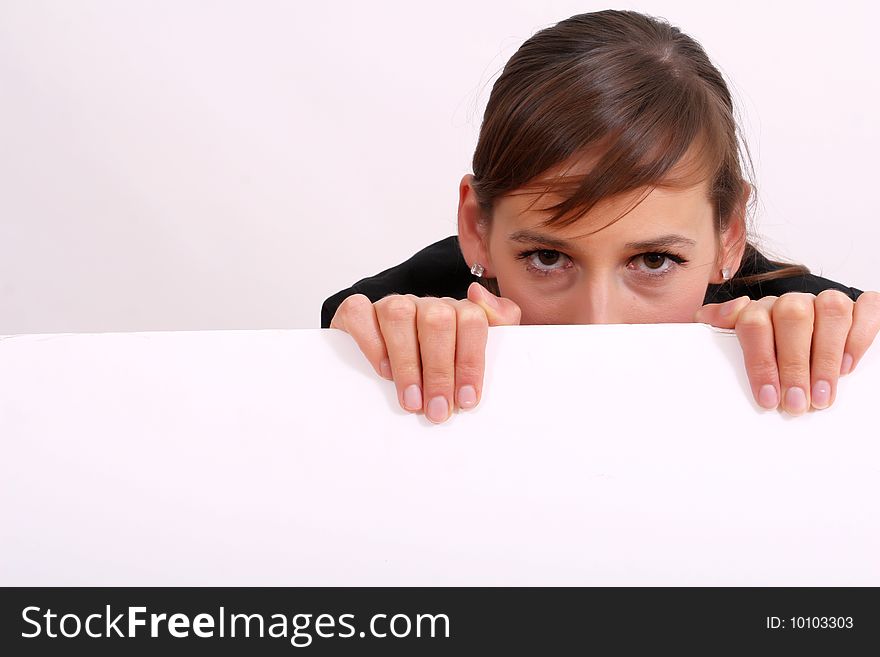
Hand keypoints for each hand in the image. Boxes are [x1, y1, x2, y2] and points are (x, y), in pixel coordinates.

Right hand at [329, 282, 521, 422]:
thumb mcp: (476, 350)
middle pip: (437, 320)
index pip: (471, 320)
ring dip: (407, 363)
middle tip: (438, 409)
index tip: (465, 399)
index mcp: (456, 310)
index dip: (470, 361)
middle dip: (440, 371)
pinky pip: (360, 313)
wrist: (385, 360)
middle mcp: (423, 304)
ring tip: (411, 400)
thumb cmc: (435, 362)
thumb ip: (498, 322)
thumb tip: (480, 296)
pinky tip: (382, 370)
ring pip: (399, 314)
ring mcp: (390, 305)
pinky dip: (371, 343)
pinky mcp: (357, 312)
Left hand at [694, 290, 879, 414]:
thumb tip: (715, 317)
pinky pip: (866, 308)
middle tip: (796, 403)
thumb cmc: (767, 352)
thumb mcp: (733, 343)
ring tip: (822, 396)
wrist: (801, 342)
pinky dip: (860, 335)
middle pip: (792, 317)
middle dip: (794, 365)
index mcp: (762, 309)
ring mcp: (826, 302)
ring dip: (826, 357)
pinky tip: (849, 366)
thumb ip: (716, 326)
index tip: (767, 397)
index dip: (760, 361)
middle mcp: (794, 302)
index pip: (754, 323)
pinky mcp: (859, 308)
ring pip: (830, 310)